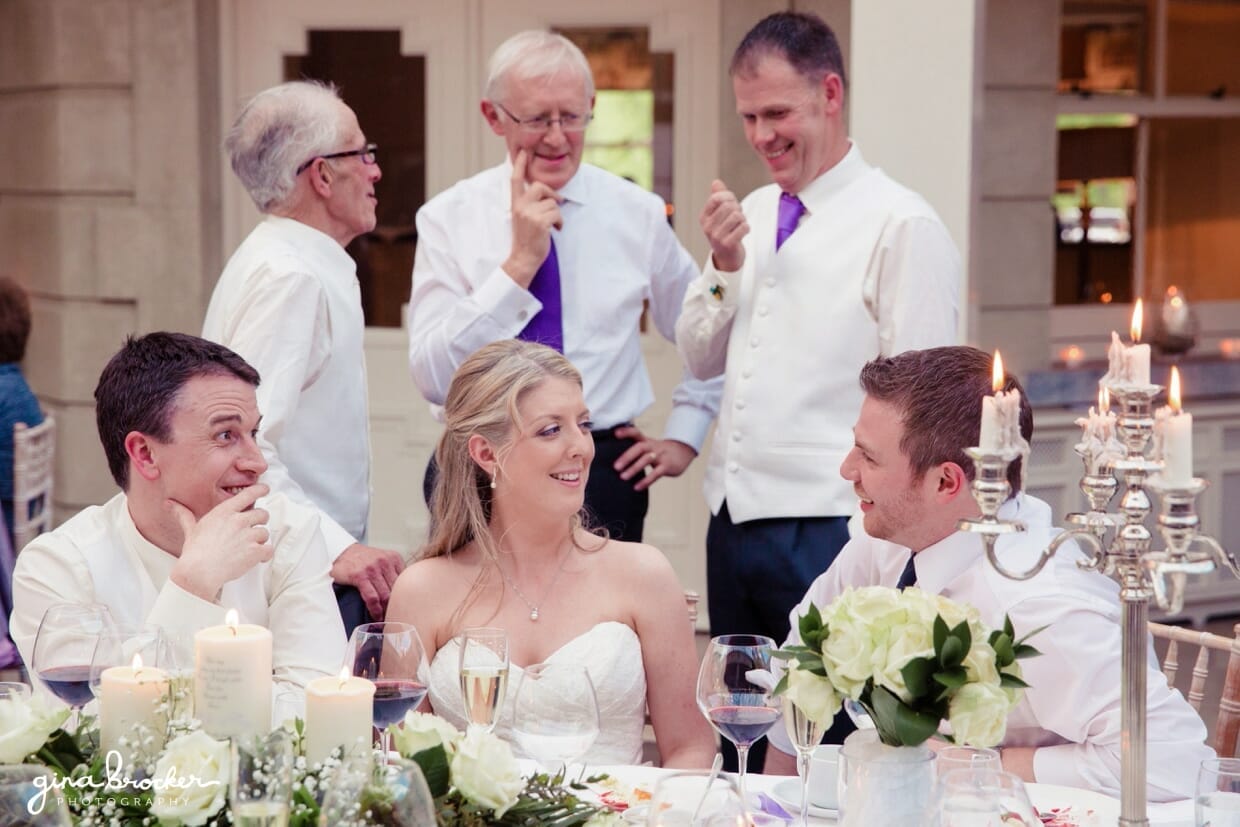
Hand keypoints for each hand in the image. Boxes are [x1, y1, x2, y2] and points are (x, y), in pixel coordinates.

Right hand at [168, 484, 272, 600]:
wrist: (199, 572)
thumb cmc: (194, 552)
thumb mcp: (191, 529)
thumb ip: (184, 515)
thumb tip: (170, 504)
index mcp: (224, 512)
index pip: (247, 495)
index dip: (259, 490)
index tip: (265, 488)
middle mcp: (238, 521)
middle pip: (262, 514)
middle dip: (260, 522)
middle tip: (251, 531)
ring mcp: (248, 535)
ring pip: (265, 533)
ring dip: (260, 541)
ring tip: (247, 549)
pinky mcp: (255, 551)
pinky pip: (269, 549)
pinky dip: (265, 554)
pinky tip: (257, 558)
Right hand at [331, 543, 404, 619]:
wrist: (343, 552)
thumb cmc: (365, 559)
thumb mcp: (384, 559)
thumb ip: (395, 572)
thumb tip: (407, 593)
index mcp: (395, 558)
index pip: (406, 581)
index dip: (406, 597)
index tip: (405, 607)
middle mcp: (385, 562)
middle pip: (397, 590)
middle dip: (397, 605)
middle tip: (397, 616)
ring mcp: (372, 569)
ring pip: (386, 595)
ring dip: (386, 610)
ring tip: (387, 618)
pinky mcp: (360, 576)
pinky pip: (372, 598)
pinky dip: (375, 610)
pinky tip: (376, 616)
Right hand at [502, 149, 563, 287]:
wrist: (523, 258)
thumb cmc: (527, 239)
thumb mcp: (524, 218)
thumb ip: (531, 204)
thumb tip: (552, 196)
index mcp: (516, 204)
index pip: (516, 180)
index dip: (520, 165)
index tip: (523, 152)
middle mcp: (521, 206)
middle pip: (540, 186)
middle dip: (552, 195)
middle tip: (557, 204)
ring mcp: (529, 213)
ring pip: (553, 203)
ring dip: (557, 214)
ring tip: (552, 225)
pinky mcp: (540, 221)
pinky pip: (557, 214)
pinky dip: (560, 222)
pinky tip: (555, 230)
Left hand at [614, 426, 697, 491]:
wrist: (684, 451)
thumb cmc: (661, 451)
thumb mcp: (650, 445)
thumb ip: (635, 448)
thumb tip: (617, 459)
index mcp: (647, 441)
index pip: (636, 433)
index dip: (626, 432)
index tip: (615, 433)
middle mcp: (653, 446)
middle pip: (640, 447)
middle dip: (627, 456)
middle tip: (616, 467)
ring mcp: (661, 456)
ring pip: (647, 460)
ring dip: (634, 468)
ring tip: (623, 477)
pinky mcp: (667, 466)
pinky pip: (656, 474)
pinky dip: (646, 481)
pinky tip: (637, 487)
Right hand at [699, 179, 747, 271]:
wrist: (727, 257)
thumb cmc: (724, 232)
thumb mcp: (719, 214)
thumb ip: (718, 197)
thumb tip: (716, 182)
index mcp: (703, 217)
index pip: (716, 198)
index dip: (728, 197)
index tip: (732, 202)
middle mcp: (707, 227)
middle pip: (728, 206)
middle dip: (738, 208)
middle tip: (738, 216)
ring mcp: (716, 237)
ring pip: (737, 216)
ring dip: (743, 219)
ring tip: (740, 224)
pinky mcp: (728, 244)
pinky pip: (743, 227)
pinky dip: (746, 228)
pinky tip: (743, 232)